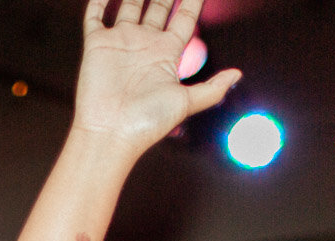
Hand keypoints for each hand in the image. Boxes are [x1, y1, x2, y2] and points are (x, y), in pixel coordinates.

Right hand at [72, 0, 240, 154]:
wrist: (110, 134)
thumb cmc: (147, 123)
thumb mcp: (187, 102)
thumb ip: (212, 88)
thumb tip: (238, 75)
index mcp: (166, 54)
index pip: (184, 16)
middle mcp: (144, 44)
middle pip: (158, 5)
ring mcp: (120, 43)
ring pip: (128, 4)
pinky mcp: (97, 46)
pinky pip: (96, 16)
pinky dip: (99, 1)